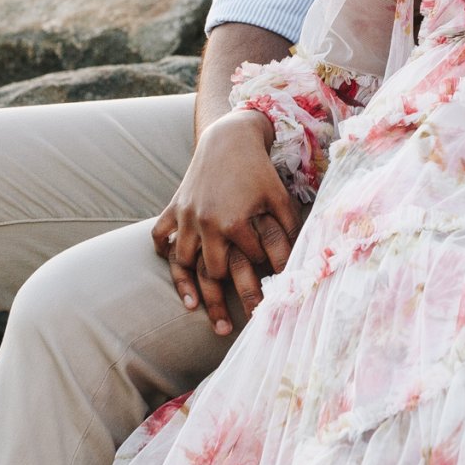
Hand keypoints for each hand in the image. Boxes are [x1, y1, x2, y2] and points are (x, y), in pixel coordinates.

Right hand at [152, 110, 301, 335]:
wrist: (229, 137)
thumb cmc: (259, 169)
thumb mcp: (279, 196)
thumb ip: (289, 229)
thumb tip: (302, 260)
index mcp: (235, 221)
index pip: (249, 262)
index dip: (263, 279)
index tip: (270, 298)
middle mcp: (207, 223)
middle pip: (214, 273)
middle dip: (225, 300)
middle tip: (235, 327)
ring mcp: (187, 217)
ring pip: (185, 263)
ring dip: (192, 290)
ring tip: (202, 314)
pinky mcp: (174, 208)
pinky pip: (161, 239)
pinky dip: (167, 256)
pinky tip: (178, 276)